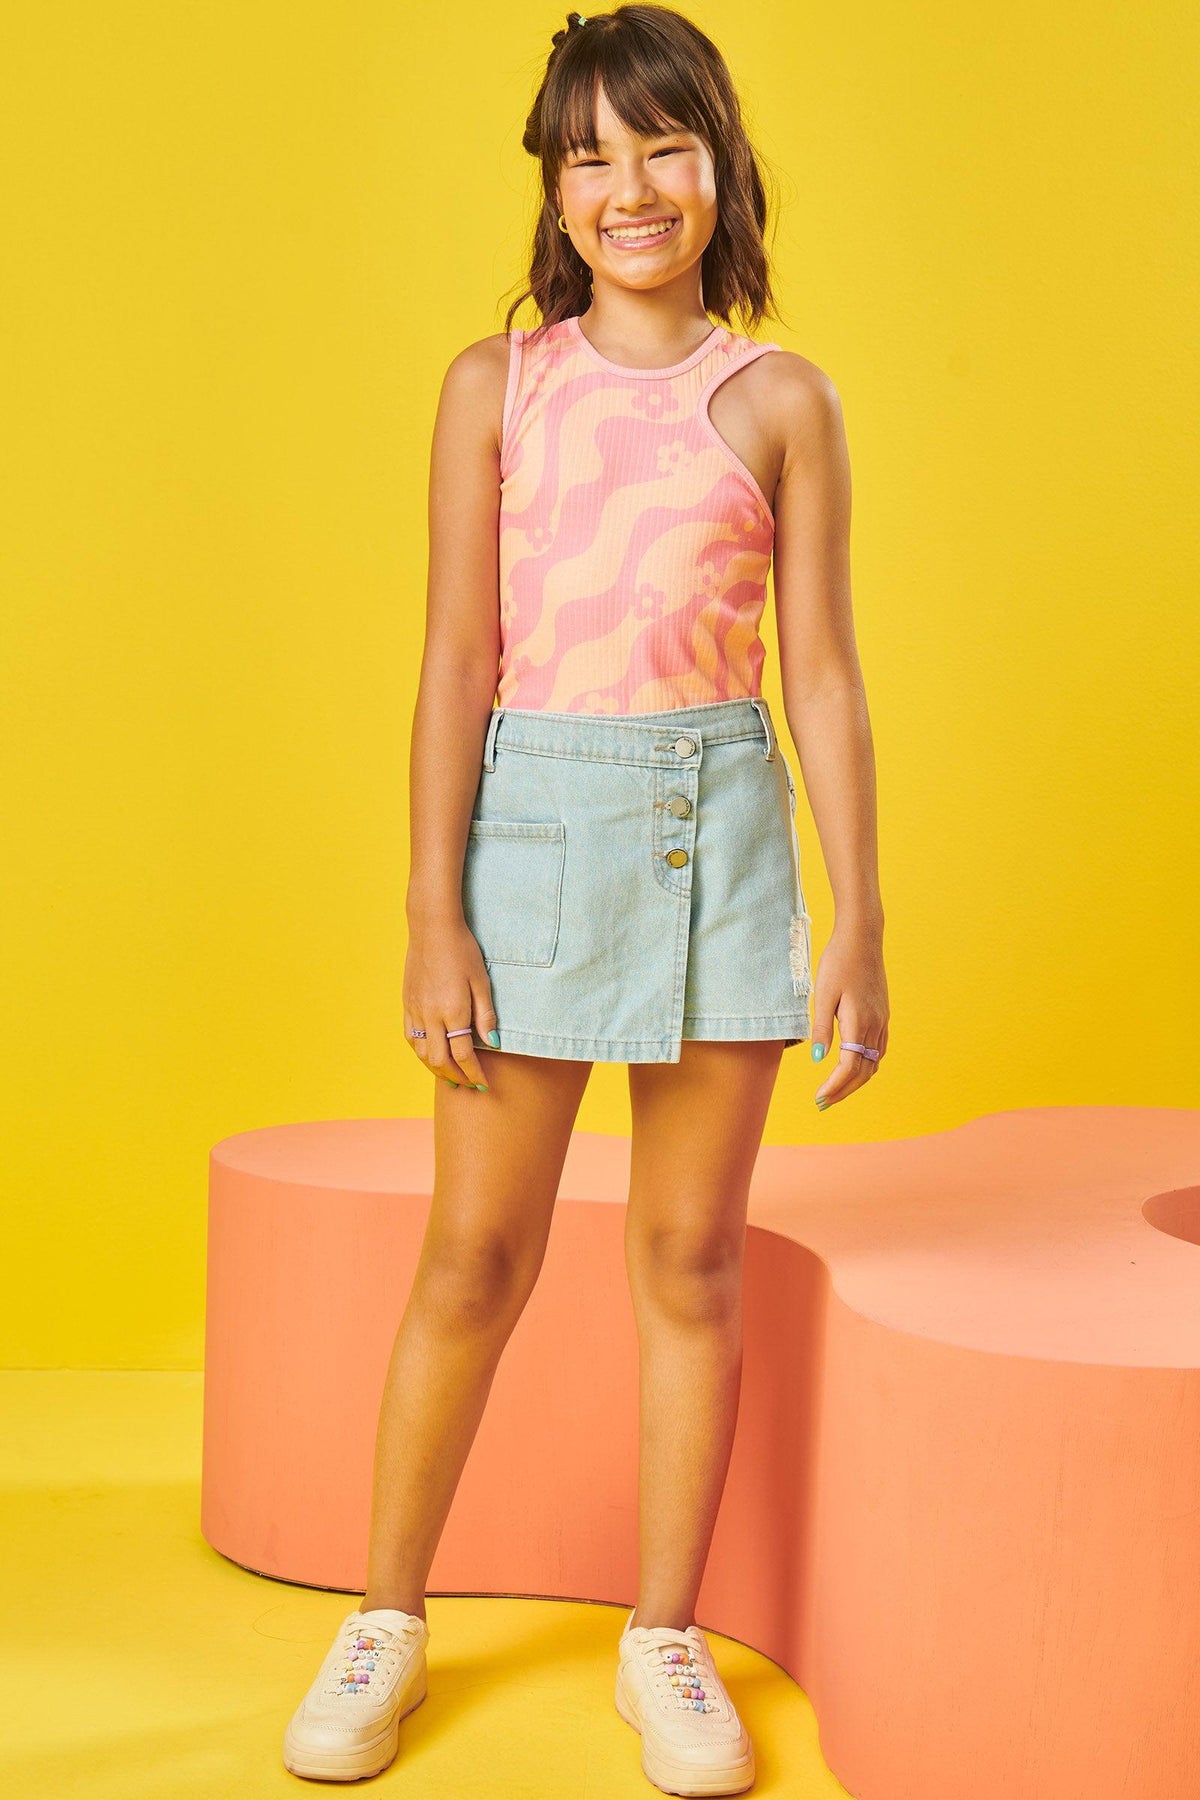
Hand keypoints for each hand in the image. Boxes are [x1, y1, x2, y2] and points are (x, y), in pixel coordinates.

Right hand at [403, 917, 497, 1090]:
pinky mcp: (407, 1003)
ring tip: (450, 1077)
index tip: (483, 1083)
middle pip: (440, 1060)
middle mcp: (430, 1015)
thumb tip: (493, 1043)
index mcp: (453, 1011)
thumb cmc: (462, 950)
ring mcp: (415, 1010)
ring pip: (421, 1053)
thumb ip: (485, 1015)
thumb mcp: (481, 981)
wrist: (432, 928)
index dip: (474, 1073)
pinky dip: (421, 1053)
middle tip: (468, 1085)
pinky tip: (431, 1055)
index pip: (463, 1055)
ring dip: (436, 1070)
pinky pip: (410, 1037)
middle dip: (455, 1078)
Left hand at [809, 918, 887, 1110]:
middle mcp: (875, 1025)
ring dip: (855, 1081)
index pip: (849, 1066)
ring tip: (834, 1091)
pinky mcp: (883, 1015)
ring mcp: (882, 1020)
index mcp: (859, 1021)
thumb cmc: (838, 962)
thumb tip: (819, 1059)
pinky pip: (877, 1050)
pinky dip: (865, 1065)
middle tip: (823, 1103)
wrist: (863, 938)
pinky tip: (853, 1068)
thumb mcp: (823, 994)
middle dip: (843, 1090)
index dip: (835, 1086)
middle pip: (863, 1070)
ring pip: (873, 1063)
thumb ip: (822, 1028)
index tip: (819, 1098)